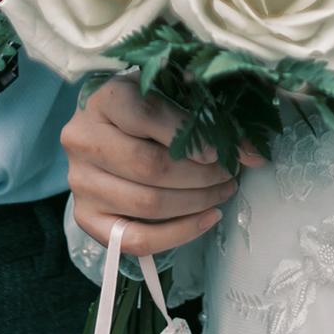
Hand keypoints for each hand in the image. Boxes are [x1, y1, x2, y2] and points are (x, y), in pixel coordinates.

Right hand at [62, 76, 258, 258]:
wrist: (102, 130)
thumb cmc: (142, 107)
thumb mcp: (168, 94)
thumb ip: (205, 114)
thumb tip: (253, 154)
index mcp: (102, 99)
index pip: (147, 115)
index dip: (189, 135)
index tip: (221, 150)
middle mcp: (82, 140)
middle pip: (149, 166)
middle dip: (200, 176)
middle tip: (230, 174)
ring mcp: (80, 182)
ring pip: (146, 204)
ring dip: (195, 203)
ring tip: (222, 192)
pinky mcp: (86, 217)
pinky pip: (135, 240)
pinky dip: (178, 234)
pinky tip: (206, 219)